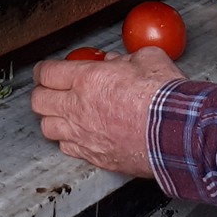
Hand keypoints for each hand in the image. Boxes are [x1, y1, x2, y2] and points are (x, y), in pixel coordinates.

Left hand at [30, 47, 184, 176]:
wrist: (177, 135)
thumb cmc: (164, 99)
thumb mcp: (147, 60)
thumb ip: (125, 59)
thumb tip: (117, 62)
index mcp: (87, 79)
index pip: (48, 73)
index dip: (43, 70)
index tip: (45, 71)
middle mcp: (78, 108)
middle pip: (39, 101)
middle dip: (42, 92)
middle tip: (50, 89)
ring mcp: (83, 136)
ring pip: (47, 128)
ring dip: (52, 118)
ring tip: (61, 113)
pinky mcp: (94, 156)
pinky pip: (67, 148)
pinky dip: (68, 140)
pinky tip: (78, 134)